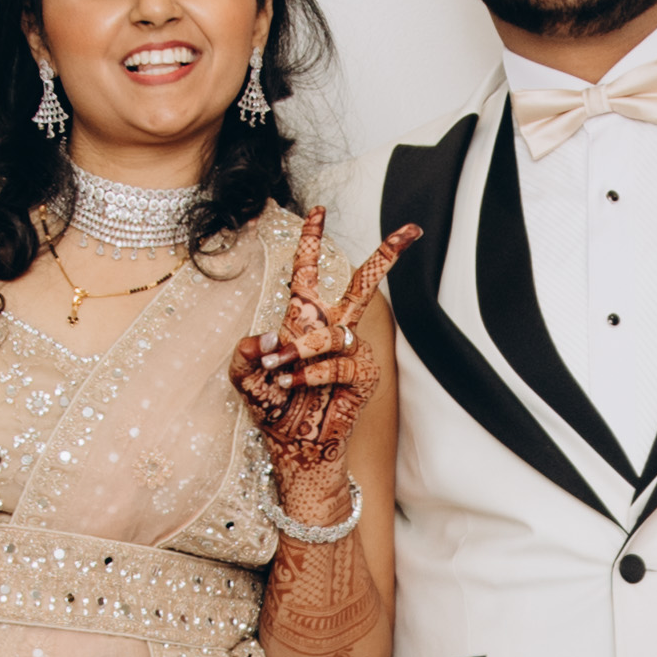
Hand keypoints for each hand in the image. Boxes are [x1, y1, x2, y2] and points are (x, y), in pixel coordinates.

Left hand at [235, 215, 412, 479]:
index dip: (311, 239)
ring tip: (280, 374)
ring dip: (303, 351)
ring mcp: (352, 351)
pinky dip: (312, 373)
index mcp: (304, 319)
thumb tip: (271, 336)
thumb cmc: (272, 409)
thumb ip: (245, 352)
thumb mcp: (243, 376)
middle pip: (366, 282)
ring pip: (333, 331)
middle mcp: (334, 329)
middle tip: (413, 228)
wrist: (294, 447)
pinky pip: (340, 360)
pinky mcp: (364, 375)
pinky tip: (294, 385)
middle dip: (389, 254)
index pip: (309, 271)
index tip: (319, 209)